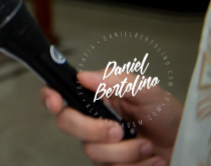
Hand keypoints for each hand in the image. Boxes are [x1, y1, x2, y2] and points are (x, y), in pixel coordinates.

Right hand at [39, 70, 180, 165]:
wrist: (184, 145)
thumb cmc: (167, 115)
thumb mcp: (148, 91)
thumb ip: (117, 80)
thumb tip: (84, 75)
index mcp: (96, 97)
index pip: (60, 93)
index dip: (49, 96)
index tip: (55, 102)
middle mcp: (92, 121)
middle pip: (66, 123)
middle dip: (92, 129)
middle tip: (118, 130)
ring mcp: (100, 145)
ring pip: (91, 151)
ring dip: (125, 151)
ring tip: (147, 146)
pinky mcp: (111, 165)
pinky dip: (134, 165)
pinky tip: (149, 159)